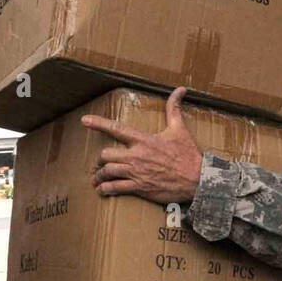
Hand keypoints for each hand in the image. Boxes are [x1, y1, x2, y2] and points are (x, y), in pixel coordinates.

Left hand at [82, 88, 202, 203]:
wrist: (197, 180)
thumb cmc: (189, 155)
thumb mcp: (180, 129)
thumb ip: (173, 109)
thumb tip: (180, 90)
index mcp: (144, 140)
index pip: (116, 128)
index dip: (98, 123)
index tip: (84, 120)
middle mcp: (137, 155)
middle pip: (106, 154)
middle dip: (100, 159)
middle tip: (99, 163)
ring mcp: (137, 172)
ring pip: (108, 171)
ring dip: (99, 176)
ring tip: (96, 179)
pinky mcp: (140, 187)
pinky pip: (116, 188)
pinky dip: (106, 189)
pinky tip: (102, 190)